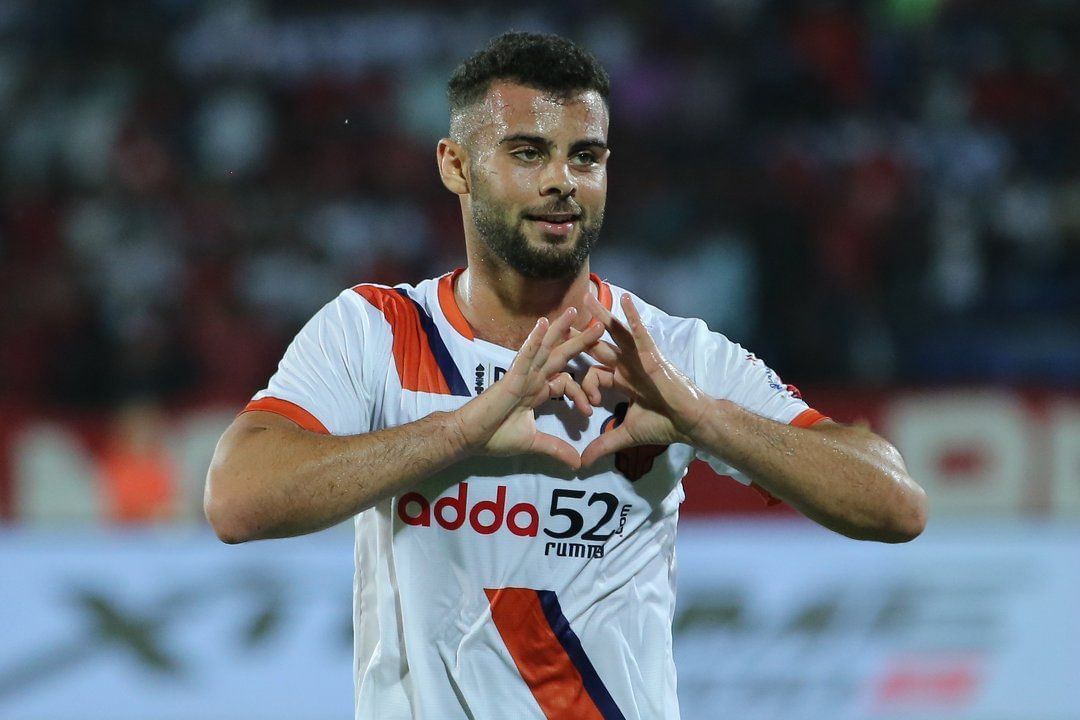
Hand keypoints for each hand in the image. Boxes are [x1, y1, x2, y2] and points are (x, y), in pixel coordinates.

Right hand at [452, 307, 603, 468]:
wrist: (471, 438)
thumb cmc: (495, 437)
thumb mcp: (534, 443)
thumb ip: (556, 449)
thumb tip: (577, 465)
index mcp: (537, 391)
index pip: (565, 382)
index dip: (581, 393)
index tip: (590, 411)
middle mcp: (532, 379)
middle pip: (559, 356)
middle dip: (579, 341)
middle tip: (600, 326)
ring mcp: (522, 375)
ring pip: (544, 348)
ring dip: (560, 330)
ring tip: (574, 312)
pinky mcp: (511, 377)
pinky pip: (525, 355)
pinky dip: (534, 340)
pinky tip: (543, 324)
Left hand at [580, 293, 711, 467]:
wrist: (690, 423)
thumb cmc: (665, 424)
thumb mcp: (627, 434)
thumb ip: (603, 444)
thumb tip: (582, 464)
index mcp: (622, 380)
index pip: (593, 374)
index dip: (584, 386)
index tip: (585, 406)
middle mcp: (628, 365)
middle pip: (599, 346)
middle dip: (580, 336)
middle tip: (561, 323)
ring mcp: (639, 358)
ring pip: (616, 333)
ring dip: (602, 315)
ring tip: (587, 297)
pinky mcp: (652, 355)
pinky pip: (640, 332)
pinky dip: (632, 316)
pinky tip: (624, 299)